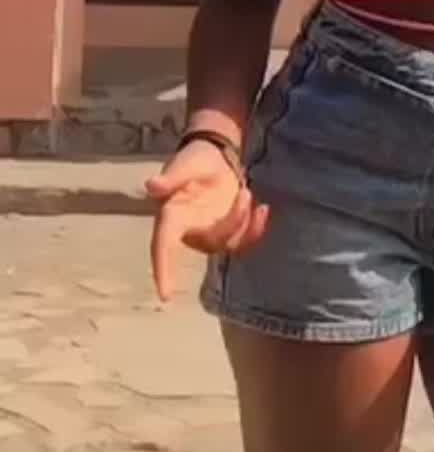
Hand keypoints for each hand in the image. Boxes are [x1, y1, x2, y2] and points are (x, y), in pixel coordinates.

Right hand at [145, 138, 268, 301]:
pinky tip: (263, 208)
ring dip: (245, 223)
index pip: (162, 247)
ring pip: (230, 244)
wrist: (215, 155)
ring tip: (247, 192)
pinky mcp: (229, 230)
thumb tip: (151, 186)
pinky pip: (244, 242)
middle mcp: (189, 231)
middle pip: (211, 243)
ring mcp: (210, 233)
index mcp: (172, 217)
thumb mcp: (184, 164)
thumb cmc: (195, 160)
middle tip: (244, 192)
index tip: (165, 295)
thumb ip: (171, 177)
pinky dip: (256, 229)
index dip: (162, 270)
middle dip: (232, 222)